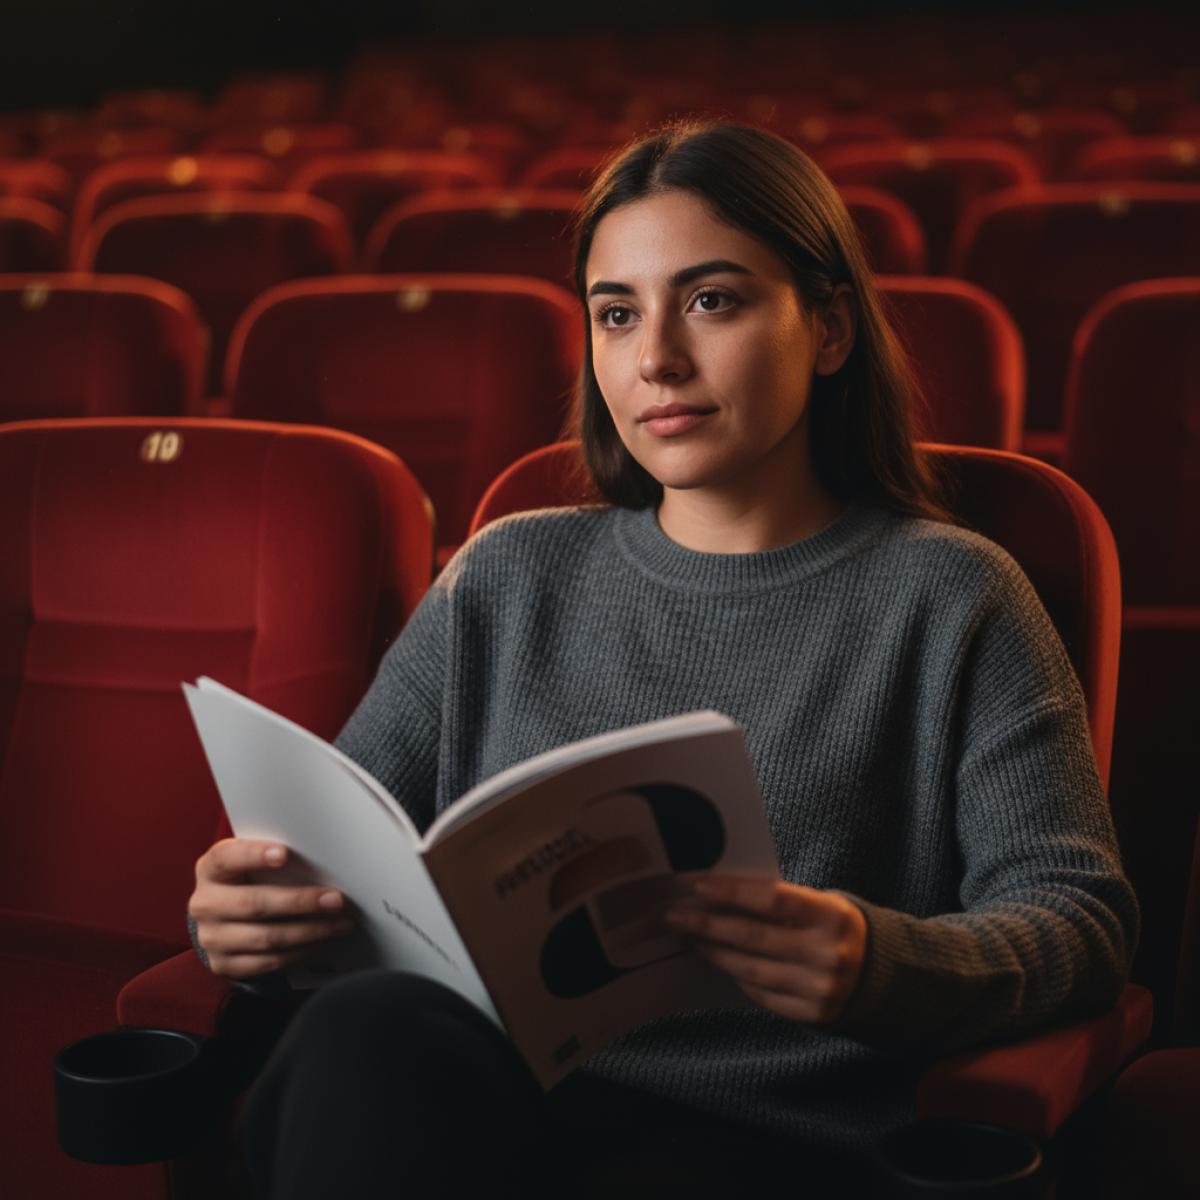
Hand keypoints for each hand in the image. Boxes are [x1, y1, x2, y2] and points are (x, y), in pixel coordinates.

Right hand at [188, 838, 356, 978]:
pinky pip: (268, 962)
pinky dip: (300, 951)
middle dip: (300, 902)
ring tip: (339, 923)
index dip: (254, 855)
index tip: (285, 854)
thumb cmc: (247, 879)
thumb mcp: (250, 862)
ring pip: (265, 938)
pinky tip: (321, 940)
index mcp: (210, 869)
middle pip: (254, 904)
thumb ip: (273, 858)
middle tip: (336, 900)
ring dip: (309, 931)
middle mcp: (205, 904)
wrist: (221, 916)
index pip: (226, 859)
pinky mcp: (224, 964)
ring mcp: (212, 938)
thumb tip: (319, 857)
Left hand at [663, 876, 866, 1023]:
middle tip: (674, 915)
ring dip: (714, 952)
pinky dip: (737, 976)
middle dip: (707, 925)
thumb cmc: (841, 929)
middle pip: (753, 937)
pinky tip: (720, 961)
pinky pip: (762, 994)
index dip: (733, 892)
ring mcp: (819, 988)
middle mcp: (827, 954)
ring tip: (690, 938)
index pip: (773, 899)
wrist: (888, 978)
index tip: (698, 886)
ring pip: (750, 969)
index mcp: (832, 916)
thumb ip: (784, 902)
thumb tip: (725, 895)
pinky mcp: (811, 1014)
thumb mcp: (824, 905)